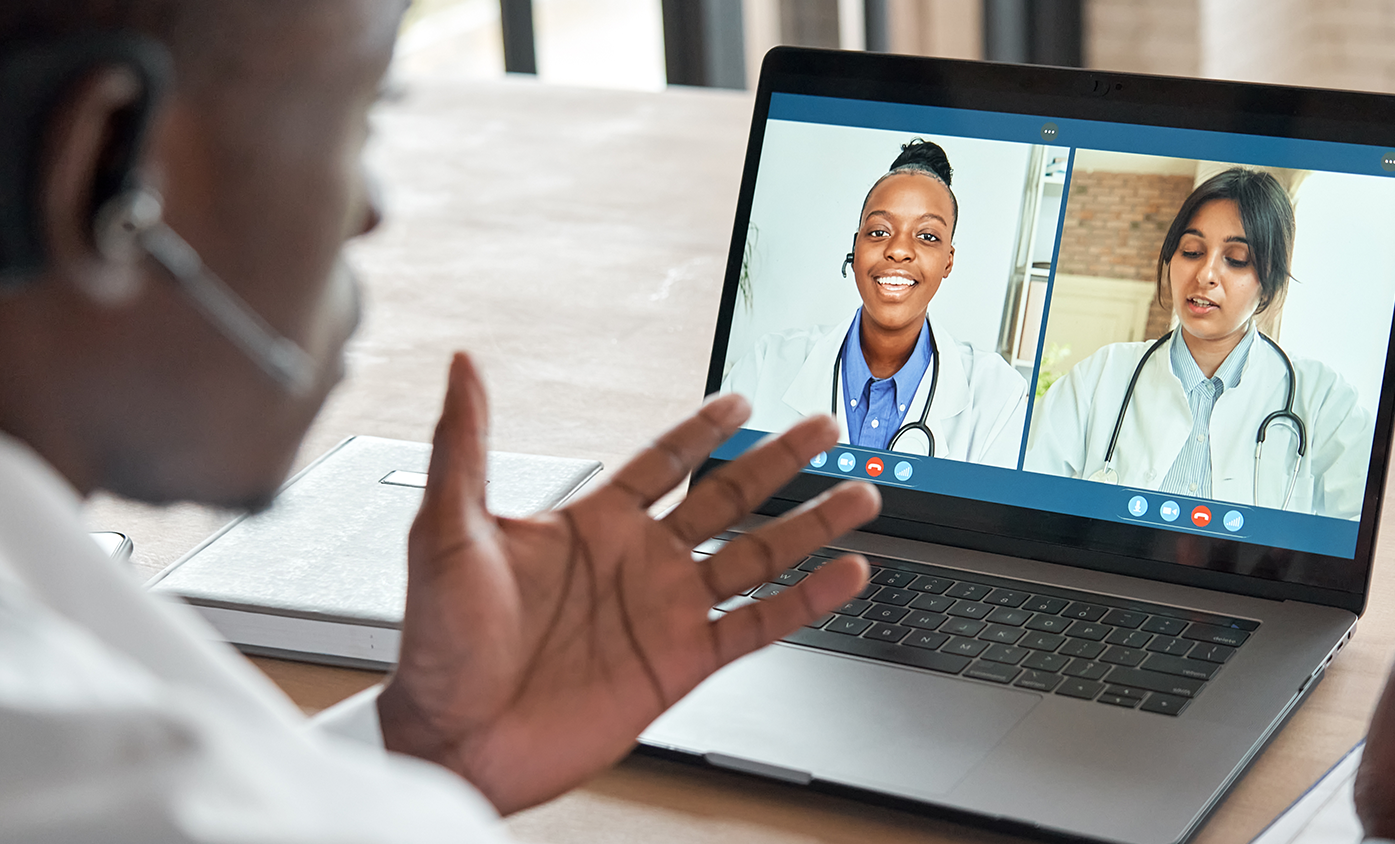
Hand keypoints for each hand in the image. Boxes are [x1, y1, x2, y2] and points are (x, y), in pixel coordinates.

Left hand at [376, 353, 880, 813]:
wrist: (453, 738)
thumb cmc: (438, 640)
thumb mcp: (448, 529)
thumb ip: (466, 444)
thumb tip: (463, 367)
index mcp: (590, 523)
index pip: (662, 462)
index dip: (702, 429)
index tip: (740, 399)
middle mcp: (638, 561)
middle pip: (727, 498)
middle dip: (778, 462)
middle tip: (824, 428)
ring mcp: (664, 611)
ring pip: (756, 556)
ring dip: (809, 525)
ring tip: (860, 494)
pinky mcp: (681, 662)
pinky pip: (757, 625)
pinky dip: (805, 601)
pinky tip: (843, 575)